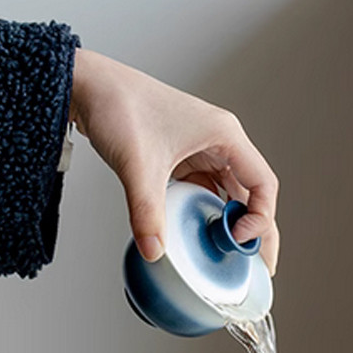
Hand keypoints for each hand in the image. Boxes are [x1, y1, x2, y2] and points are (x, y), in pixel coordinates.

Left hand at [68, 48, 279, 273]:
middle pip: (254, 194)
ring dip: (233, 225)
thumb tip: (154, 251)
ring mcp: (204, 151)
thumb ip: (147, 212)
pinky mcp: (186, 159)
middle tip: (258, 266)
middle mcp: (220, 142)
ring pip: (232, 195)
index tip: (237, 240)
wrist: (89, 86)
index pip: (263, 185)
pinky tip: (201, 235)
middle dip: (257, 231)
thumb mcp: (137, 165)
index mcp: (224, 135)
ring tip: (231, 256)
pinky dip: (209, 215)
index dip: (259, 218)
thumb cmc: (118, 104)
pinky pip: (208, 193)